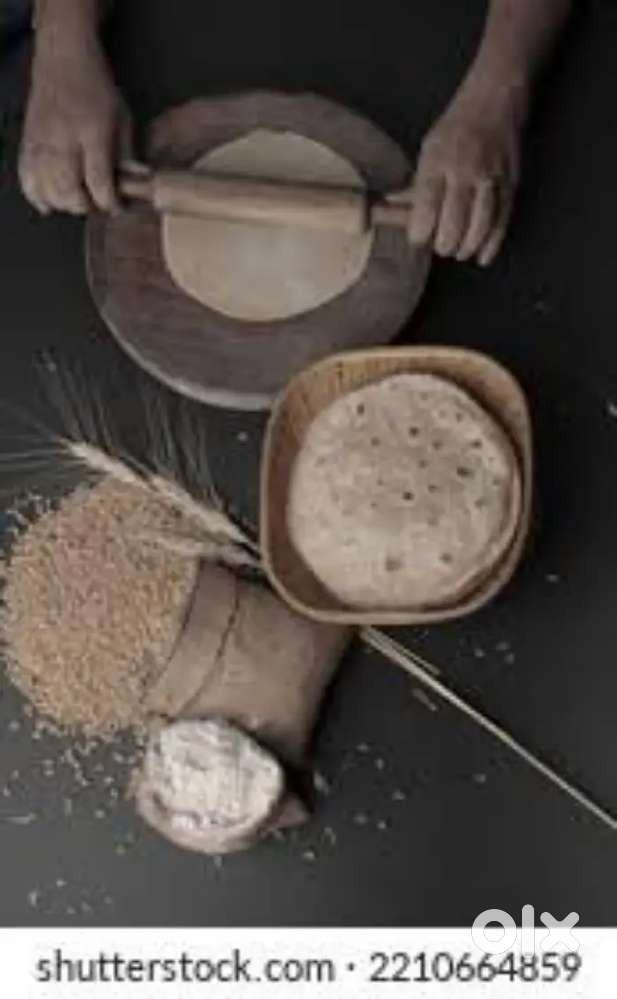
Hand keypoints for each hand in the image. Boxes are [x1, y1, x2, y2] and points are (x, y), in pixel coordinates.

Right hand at [19, 38, 131, 214]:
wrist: (62, 58)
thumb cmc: (96, 87)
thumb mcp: (122, 116)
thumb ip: (127, 152)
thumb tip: (136, 183)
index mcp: (92, 131)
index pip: (98, 180)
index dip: (109, 202)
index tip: (117, 207)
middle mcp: (63, 139)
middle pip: (69, 190)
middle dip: (86, 206)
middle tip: (97, 204)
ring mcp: (42, 142)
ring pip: (47, 189)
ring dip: (64, 205)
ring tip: (77, 201)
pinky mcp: (27, 142)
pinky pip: (26, 178)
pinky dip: (36, 196)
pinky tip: (48, 205)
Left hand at [408, 81, 525, 265]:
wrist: (495, 98)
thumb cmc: (455, 127)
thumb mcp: (428, 149)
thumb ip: (416, 184)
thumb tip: (389, 211)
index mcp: (438, 160)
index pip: (426, 204)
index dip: (420, 229)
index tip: (417, 239)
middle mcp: (464, 169)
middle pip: (454, 220)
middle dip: (444, 243)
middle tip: (440, 247)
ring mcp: (490, 176)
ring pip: (479, 224)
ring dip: (467, 246)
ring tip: (458, 252)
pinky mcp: (510, 182)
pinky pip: (502, 219)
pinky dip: (492, 243)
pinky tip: (482, 256)